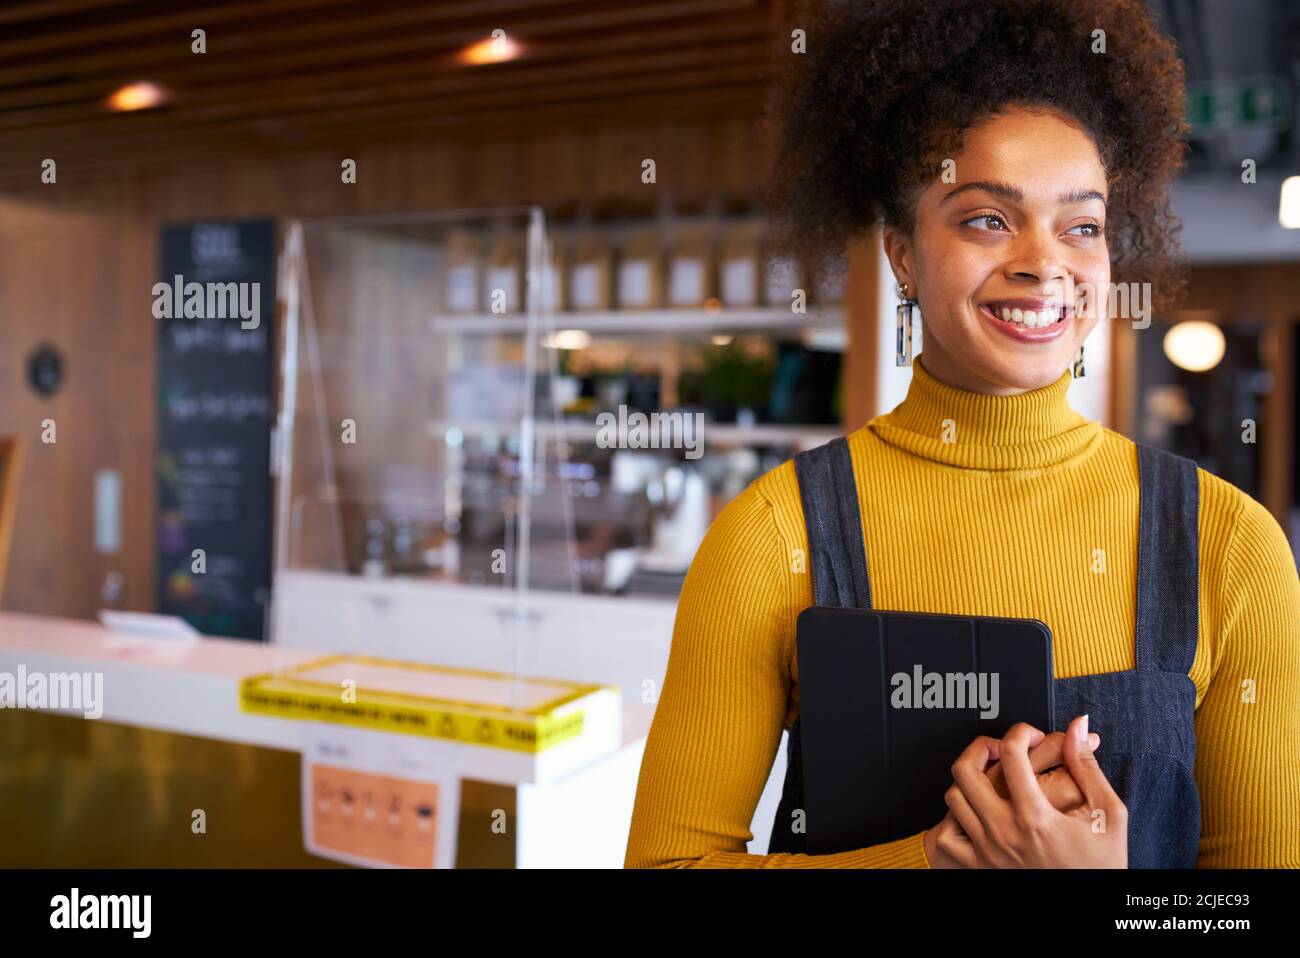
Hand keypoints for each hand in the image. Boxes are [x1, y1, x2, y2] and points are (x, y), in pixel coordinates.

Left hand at [944, 716, 1127, 867]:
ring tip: (991, 776)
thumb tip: (1077, 726)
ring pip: (953, 797)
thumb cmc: (1102, 863)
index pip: (1011, 753)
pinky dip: (954, 818)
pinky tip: (976, 810)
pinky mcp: (980, 867)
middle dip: (981, 746)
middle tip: (1000, 747)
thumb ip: (1087, 766)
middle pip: (966, 770)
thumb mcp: (1108, 814)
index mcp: (1036, 817)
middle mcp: (1005, 833)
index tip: (1032, 735)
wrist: (1093, 905)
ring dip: (968, 779)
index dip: (1021, 732)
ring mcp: (988, 851)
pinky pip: (947, 836)